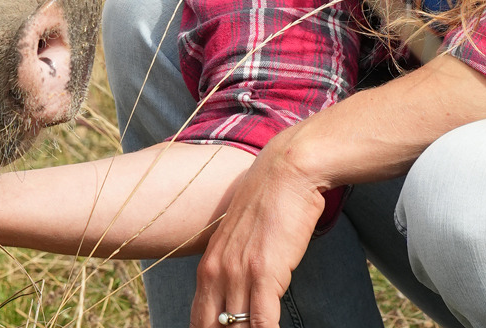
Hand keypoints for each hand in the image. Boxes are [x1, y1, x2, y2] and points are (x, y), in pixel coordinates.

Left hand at [189, 131, 325, 327]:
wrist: (286, 172)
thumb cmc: (270, 203)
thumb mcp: (239, 238)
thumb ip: (233, 265)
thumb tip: (238, 292)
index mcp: (208, 266)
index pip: (199, 319)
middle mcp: (216, 273)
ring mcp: (238, 274)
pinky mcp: (264, 274)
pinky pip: (262, 323)